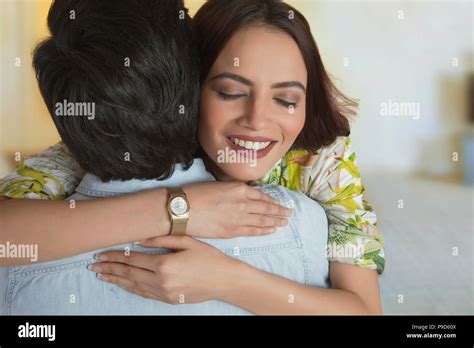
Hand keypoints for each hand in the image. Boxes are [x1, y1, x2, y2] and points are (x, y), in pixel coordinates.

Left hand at [90, 236, 243, 303]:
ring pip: (133, 286)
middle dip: (110, 268)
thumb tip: (139, 239)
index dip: (115, 256)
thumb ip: (162, 239)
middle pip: (129, 274)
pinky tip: (123, 284)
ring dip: (116, 280)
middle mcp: (161, 281)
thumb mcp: (187, 242)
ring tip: (102, 275)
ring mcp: (164, 293)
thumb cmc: (209, 258)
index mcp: (165, 264)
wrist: (225, 280)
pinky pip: (144, 294)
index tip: (101, 254)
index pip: (132, 260)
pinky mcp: (169, 299)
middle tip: (94, 266)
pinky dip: (131, 289)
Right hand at [183, 181, 291, 238]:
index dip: (272, 200)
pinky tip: (271, 230)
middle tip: (290, 213)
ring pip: (262, 220)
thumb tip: (243, 195)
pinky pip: (253, 231)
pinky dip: (264, 230)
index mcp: (239, 188)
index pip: (261, 195)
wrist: (181, 209)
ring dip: (275, 221)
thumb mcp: (217, 185)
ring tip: (285, 222)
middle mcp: (242, 203)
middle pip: (266, 207)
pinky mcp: (232, 231)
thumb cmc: (194, 194)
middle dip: (279, 211)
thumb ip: (233, 191)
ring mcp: (238, 218)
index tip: (279, 202)